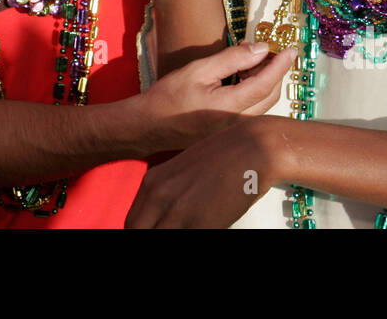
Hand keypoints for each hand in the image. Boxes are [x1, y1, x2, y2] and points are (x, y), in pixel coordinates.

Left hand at [126, 116, 281, 227]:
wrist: (253, 148)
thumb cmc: (225, 157)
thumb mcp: (181, 171)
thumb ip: (166, 194)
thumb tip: (163, 217)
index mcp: (152, 183)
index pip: (133, 223)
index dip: (145, 231)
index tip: (156, 231)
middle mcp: (159, 197)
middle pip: (138, 232)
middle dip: (152, 238)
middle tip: (175, 232)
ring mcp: (178, 212)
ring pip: (159, 239)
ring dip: (176, 235)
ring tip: (193, 227)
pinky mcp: (201, 224)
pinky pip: (189, 240)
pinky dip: (195, 237)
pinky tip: (209, 227)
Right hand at [135, 42, 294, 153]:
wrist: (150, 126)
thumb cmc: (169, 97)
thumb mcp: (199, 70)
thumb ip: (232, 59)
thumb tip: (261, 49)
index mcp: (230, 107)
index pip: (266, 83)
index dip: (280, 65)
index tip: (291, 49)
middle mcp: (238, 124)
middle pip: (270, 97)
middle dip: (275, 73)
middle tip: (272, 52)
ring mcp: (235, 133)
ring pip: (264, 107)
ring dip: (266, 83)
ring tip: (256, 62)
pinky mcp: (230, 135)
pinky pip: (253, 113)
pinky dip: (256, 94)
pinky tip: (244, 80)